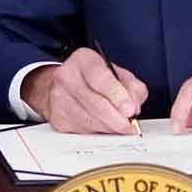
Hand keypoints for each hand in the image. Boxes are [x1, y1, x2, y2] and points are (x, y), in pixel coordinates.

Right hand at [24, 48, 148, 133]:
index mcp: (83, 59)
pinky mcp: (57, 118)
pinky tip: (103, 125)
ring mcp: (59, 98)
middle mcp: (67, 76)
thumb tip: (134, 108)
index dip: (118, 96)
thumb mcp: (118, 74)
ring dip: (109, 127)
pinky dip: (98, 131)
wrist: (64, 85)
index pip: (101, 79)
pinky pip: (83, 131)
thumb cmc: (95, 79)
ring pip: (90, 121)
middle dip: (116, 119)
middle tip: (130, 125)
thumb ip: (133, 88)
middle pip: (95, 104)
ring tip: (119, 125)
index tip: (130, 110)